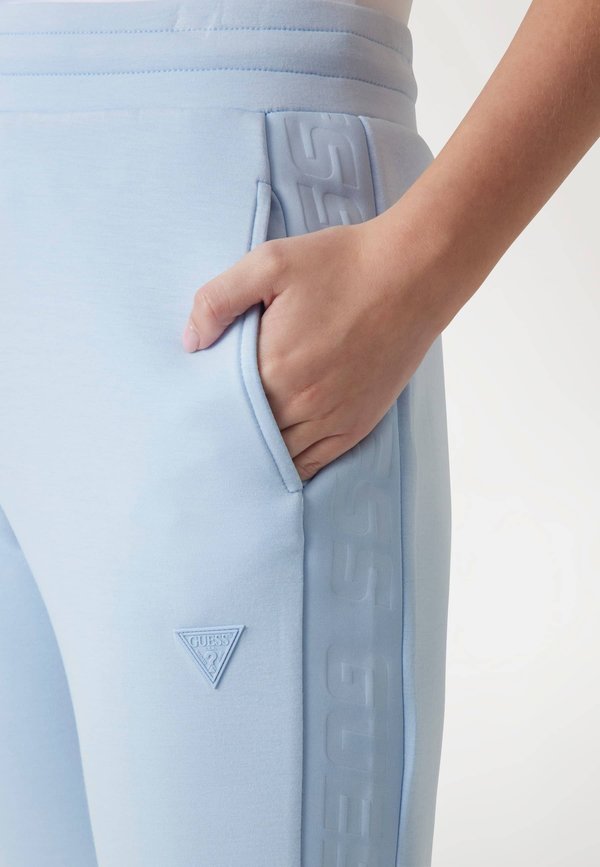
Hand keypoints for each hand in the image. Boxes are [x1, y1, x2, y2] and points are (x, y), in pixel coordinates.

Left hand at [182, 218, 439, 481]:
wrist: (412, 273)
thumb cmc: (342, 264)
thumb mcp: (270, 262)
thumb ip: (219, 299)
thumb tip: (191, 342)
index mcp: (274, 366)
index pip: (224, 406)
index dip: (207, 410)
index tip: (191, 411)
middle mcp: (302, 401)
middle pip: (250, 436)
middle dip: (229, 436)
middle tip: (206, 440)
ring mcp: (333, 418)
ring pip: (281, 456)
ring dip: (257, 456)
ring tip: (236, 455)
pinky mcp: (357, 424)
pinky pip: (316, 462)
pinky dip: (292, 467)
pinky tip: (277, 464)